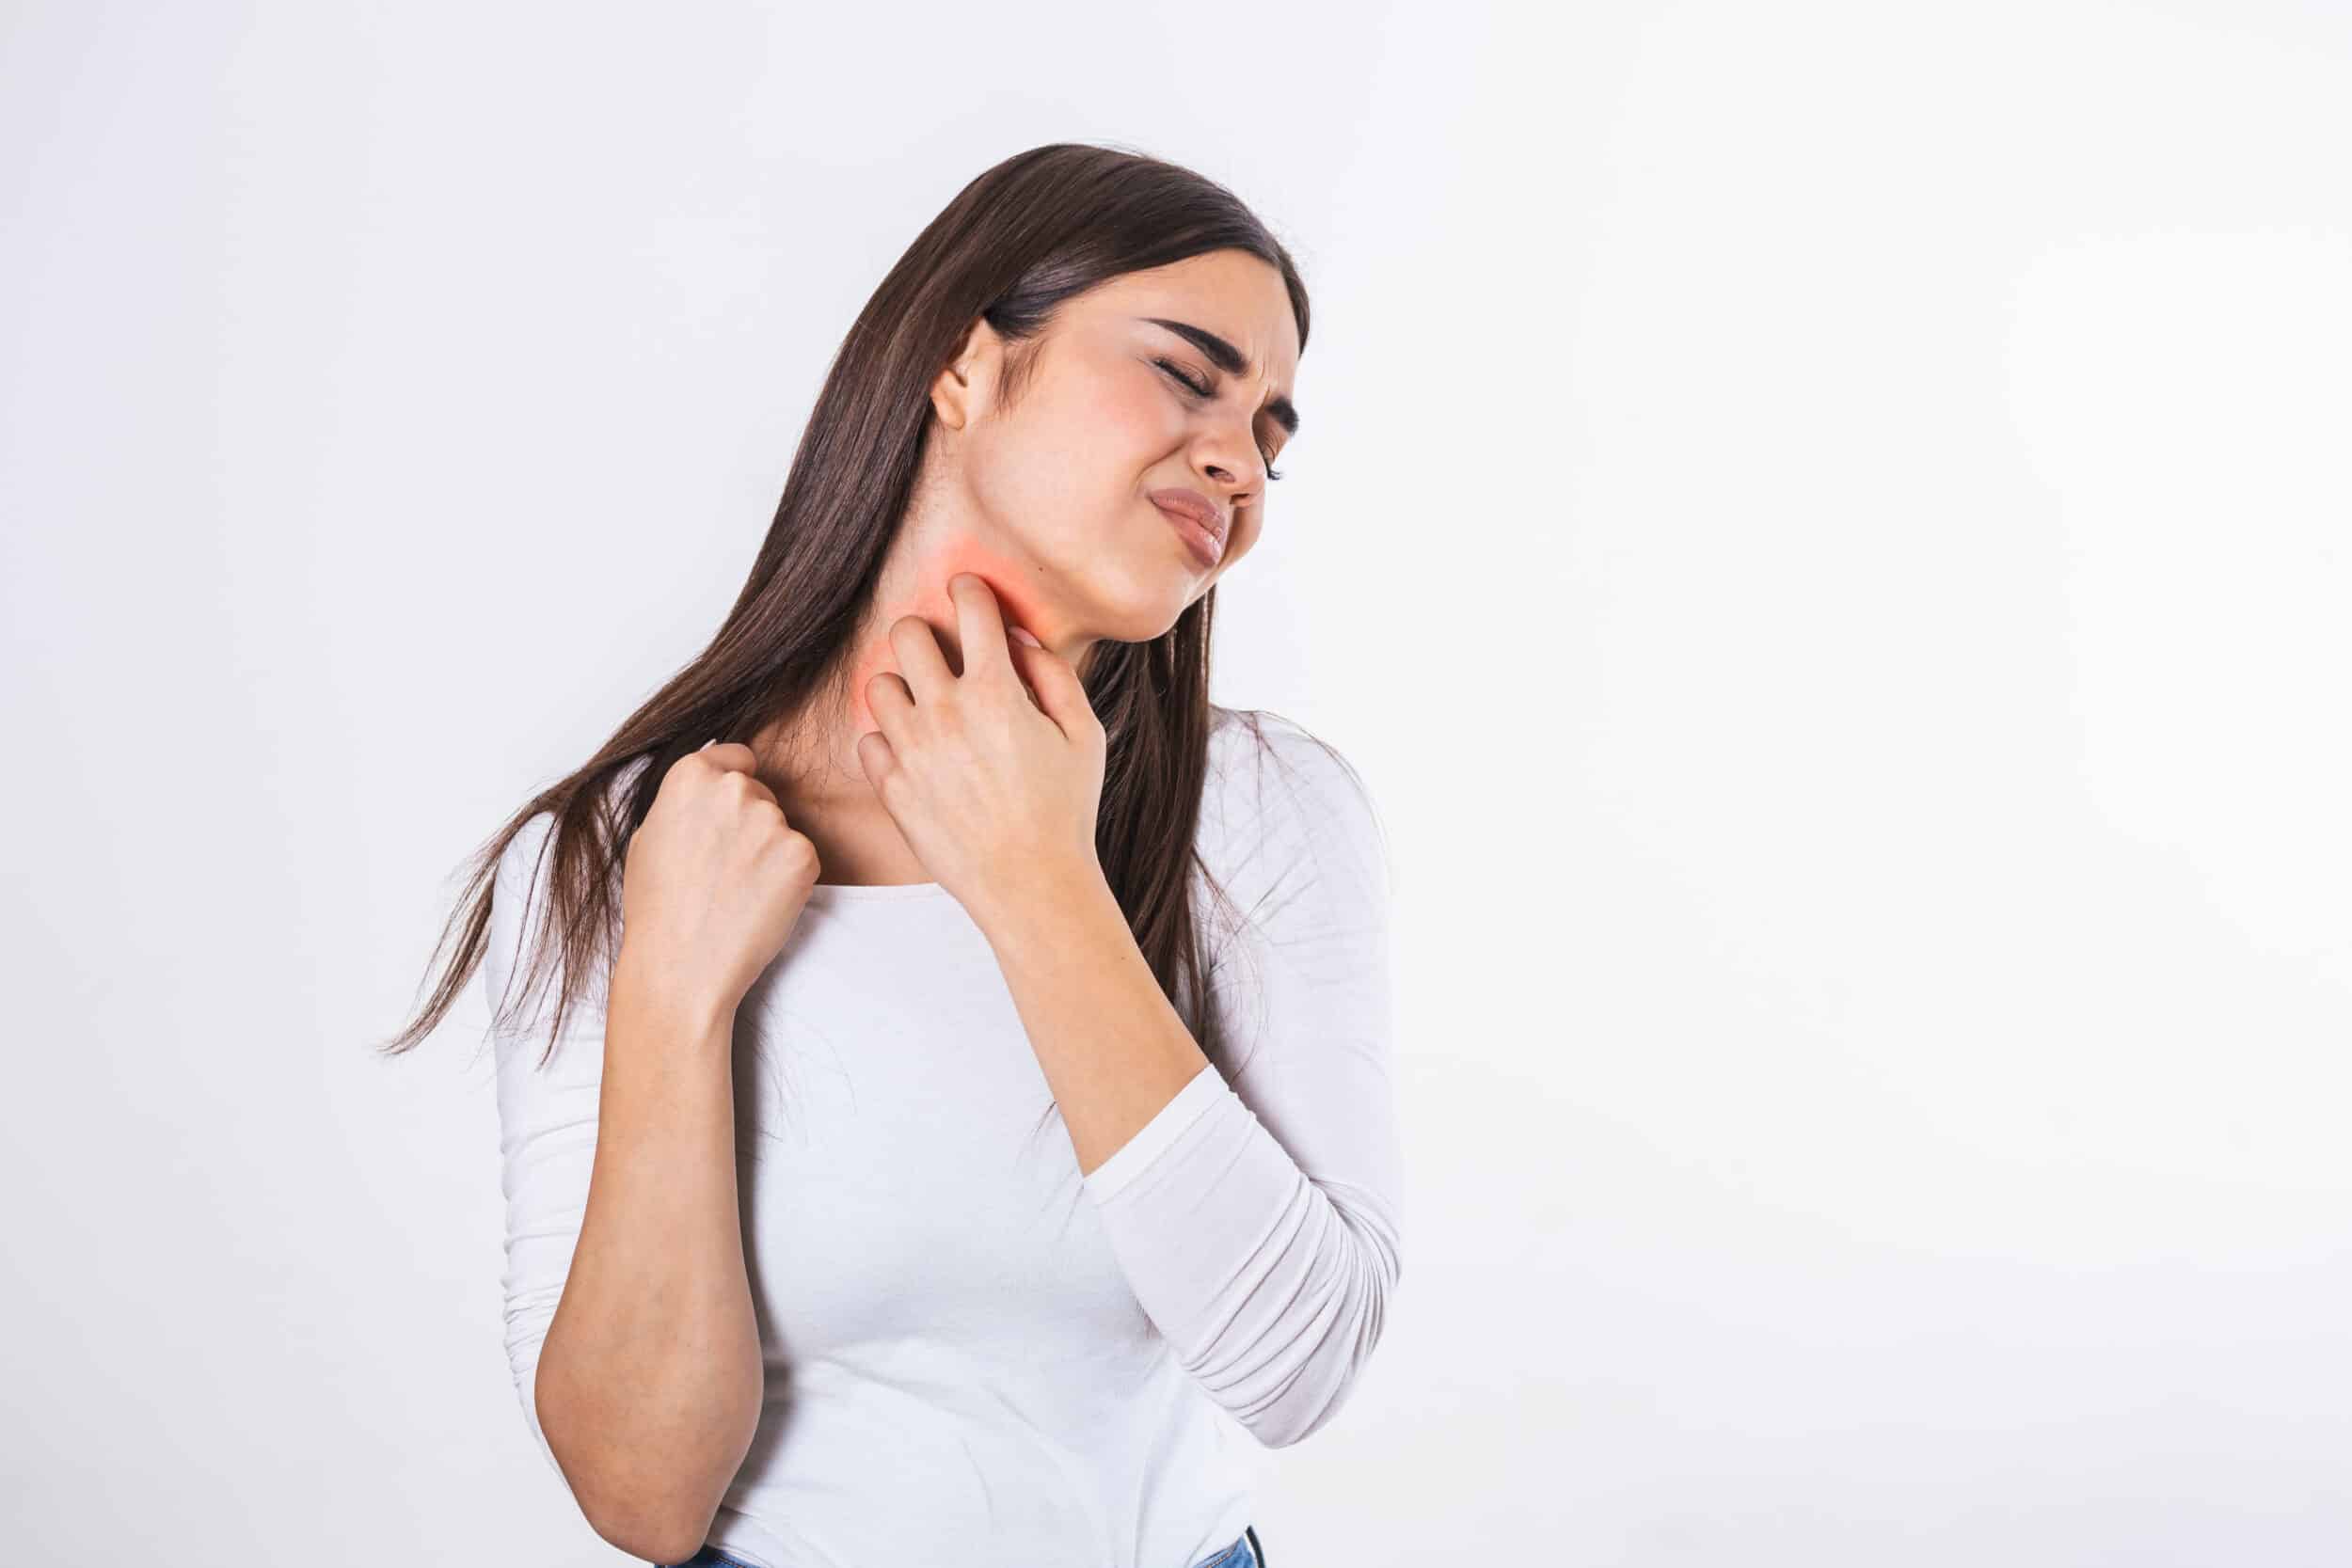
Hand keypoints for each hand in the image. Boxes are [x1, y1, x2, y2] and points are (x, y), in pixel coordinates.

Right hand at [620, 741, 822, 1021]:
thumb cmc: (657, 909)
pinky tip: (757, 903)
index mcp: (691, 775)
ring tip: (736, 891)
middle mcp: (734, 788)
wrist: (681, 966)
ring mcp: (772, 820)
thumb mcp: (648, 837)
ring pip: (781, 827)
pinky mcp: (803, 854)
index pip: (736, 756)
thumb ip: (684, 802)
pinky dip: (788, 878)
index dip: (734, 782)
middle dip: (750, 822)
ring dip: (768, 852)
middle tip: (724, 868)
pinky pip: (801, 857)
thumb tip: (708, 788)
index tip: (729, 811)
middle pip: (760, 793)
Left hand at [856, 573, 1106, 923]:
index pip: (970, 606)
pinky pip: (868, 740)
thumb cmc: (1066, 811)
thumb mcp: (1084, 736)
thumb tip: (1018, 639)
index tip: (968, 593)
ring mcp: (912, 750)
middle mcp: (945, 712)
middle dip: (924, 632)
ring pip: (878, 684)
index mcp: (997, 692)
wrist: (1030, 884)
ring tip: (927, 706)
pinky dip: (888, 740)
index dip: (969, 589)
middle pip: (905, 633)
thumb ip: (1054, 676)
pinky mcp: (891, 787)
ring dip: (902, 686)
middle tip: (942, 652)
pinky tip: (917, 752)